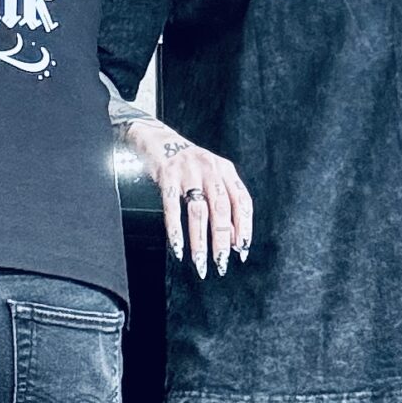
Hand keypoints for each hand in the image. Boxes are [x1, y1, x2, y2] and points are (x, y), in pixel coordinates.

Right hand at [125, 118, 253, 280]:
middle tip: (220, 263)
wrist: (157, 138)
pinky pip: (172, 207)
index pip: (242, 202)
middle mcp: (210, 169)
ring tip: (200, 262)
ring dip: (199, 241)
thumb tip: (232, 239)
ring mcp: (188, 171)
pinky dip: (175, 230)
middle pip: (221, 210)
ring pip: (198, 211)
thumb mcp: (210, 177)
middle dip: (221, 240)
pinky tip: (178, 248)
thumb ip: (223, 203)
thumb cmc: (187, 165)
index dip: (244, 227)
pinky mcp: (167, 175)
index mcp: (226, 170)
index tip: (241, 250)